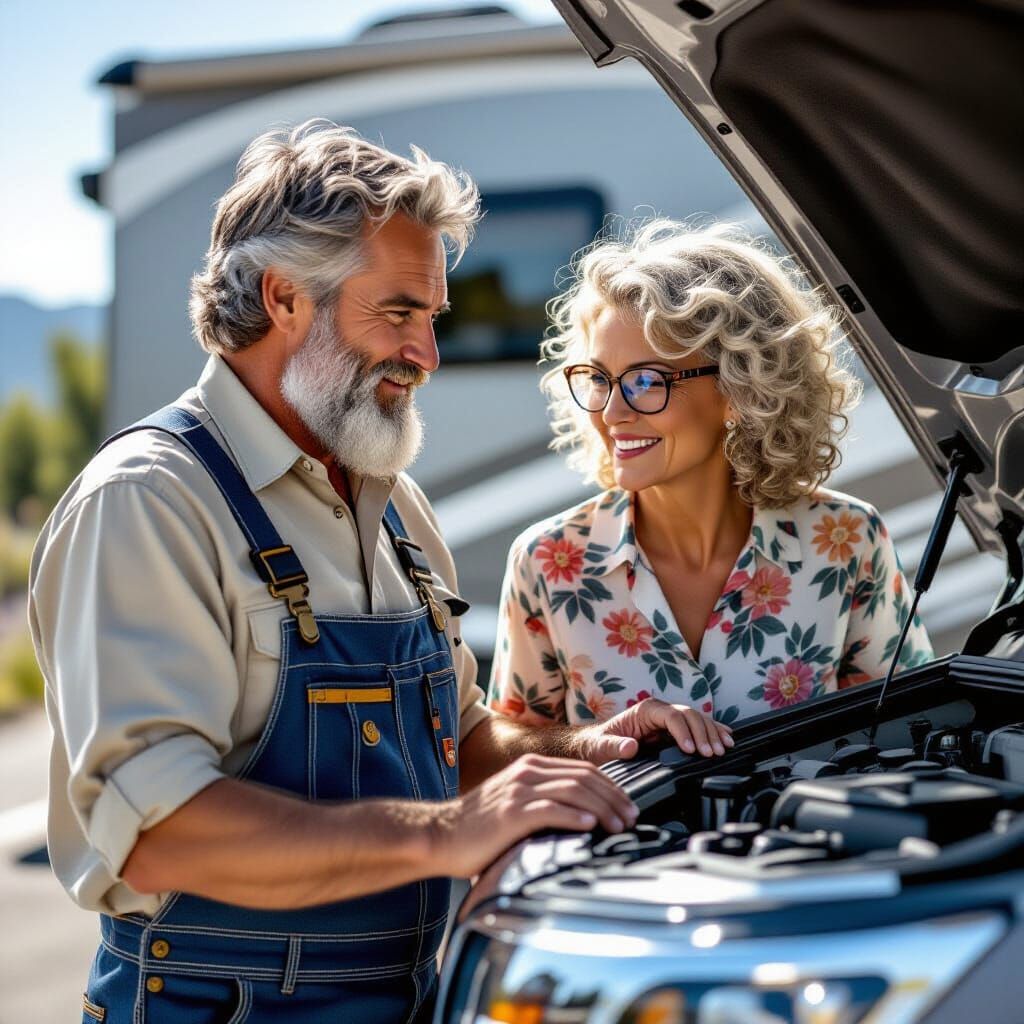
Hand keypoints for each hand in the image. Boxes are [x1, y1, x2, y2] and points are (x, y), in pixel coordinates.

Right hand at [429, 753, 637, 877]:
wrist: (440, 835)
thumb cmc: (479, 829)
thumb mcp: (516, 805)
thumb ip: (544, 804)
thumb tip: (583, 820)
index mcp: (531, 766)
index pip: (583, 770)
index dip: (611, 788)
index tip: (628, 809)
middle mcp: (528, 772)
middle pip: (584, 777)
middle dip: (614, 798)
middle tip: (632, 820)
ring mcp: (519, 790)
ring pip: (573, 790)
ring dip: (602, 809)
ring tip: (618, 827)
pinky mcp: (511, 812)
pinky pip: (550, 809)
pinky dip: (574, 816)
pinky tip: (589, 826)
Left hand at [577, 697, 734, 762]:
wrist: (597, 746)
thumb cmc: (598, 745)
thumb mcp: (601, 746)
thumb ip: (614, 746)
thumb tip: (630, 746)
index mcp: (644, 710)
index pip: (671, 715)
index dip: (684, 731)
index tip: (692, 750)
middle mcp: (659, 711)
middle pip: (689, 715)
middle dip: (703, 733)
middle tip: (712, 753)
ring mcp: (668, 719)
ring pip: (697, 719)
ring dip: (712, 733)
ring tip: (723, 749)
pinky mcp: (674, 730)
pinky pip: (698, 727)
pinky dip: (714, 731)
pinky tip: (727, 737)